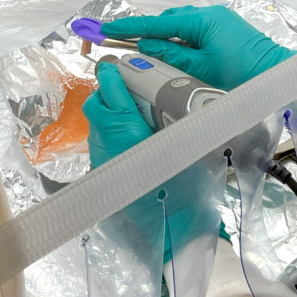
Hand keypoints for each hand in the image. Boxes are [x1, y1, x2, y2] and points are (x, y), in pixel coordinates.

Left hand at [83, 62, 228, 259]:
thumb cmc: (177, 189)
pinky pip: (100, 141)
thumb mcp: (184, 150)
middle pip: (97, 104)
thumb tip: (199, 109)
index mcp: (127, 130)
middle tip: (128, 88)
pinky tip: (129, 137)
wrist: (162, 231)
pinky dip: (110, 133)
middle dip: (108, 93)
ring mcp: (100, 156)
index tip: (113, 65)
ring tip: (131, 112)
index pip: (111, 92)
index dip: (111, 75)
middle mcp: (108, 140)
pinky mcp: (99, 170)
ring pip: (97, 123)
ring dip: (108, 114)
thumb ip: (185, 128)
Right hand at [102, 5, 295, 91]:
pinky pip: (193, 31)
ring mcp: (217, 20)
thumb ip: (171, 55)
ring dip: (164, 38)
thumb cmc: (244, 74)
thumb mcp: (202, 68)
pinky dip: (179, 41)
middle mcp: (209, 14)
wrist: (278, 76)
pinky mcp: (223, 29)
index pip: (158, 23)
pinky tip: (172, 54)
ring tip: (147, 53)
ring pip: (180, 26)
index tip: (107, 28)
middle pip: (168, 21)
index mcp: (202, 20)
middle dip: (147, 32)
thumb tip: (146, 46)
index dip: (130, 27)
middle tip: (123, 44)